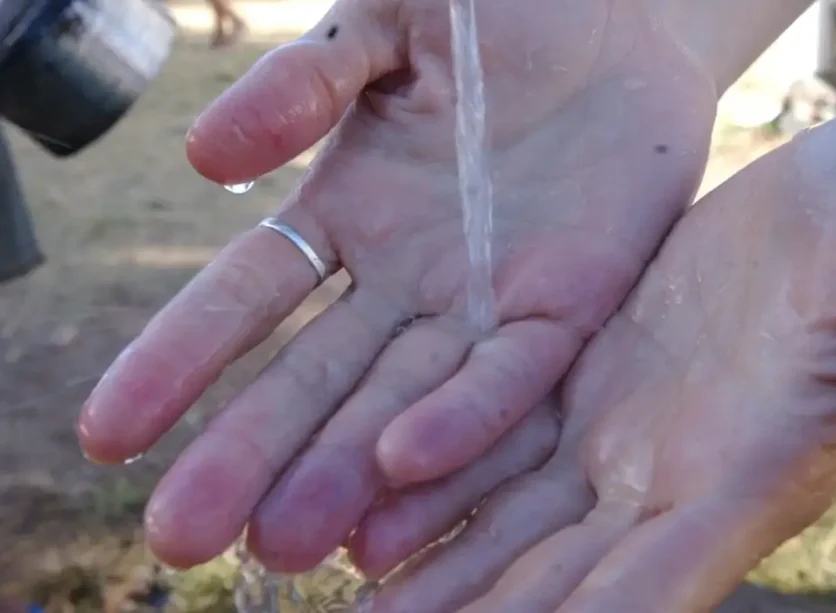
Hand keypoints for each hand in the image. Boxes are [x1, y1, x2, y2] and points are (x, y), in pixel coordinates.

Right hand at [76, 0, 717, 571]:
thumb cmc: (497, 12)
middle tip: (183, 538)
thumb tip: (204, 158)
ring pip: (403, 399)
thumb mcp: (382, 29)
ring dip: (344, 472)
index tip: (109, 435)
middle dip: (250, 455)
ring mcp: (485, 300)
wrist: (620, 12)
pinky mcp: (568, 306)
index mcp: (348, 214)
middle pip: (315, 378)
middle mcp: (407, 278)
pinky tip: (402, 468)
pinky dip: (461, 420)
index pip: (247, 301)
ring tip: (284, 548)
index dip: (178, 363)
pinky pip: (512, 374)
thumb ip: (302, 84)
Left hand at [348, 112, 835, 612]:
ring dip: (439, 570)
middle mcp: (680, 476)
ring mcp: (631, 432)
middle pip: (562, 580)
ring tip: (358, 605)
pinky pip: (505, 438)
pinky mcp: (595, 377)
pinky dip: (440, 478)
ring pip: (516, 521)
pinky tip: (375, 510)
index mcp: (756, 476)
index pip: (653, 587)